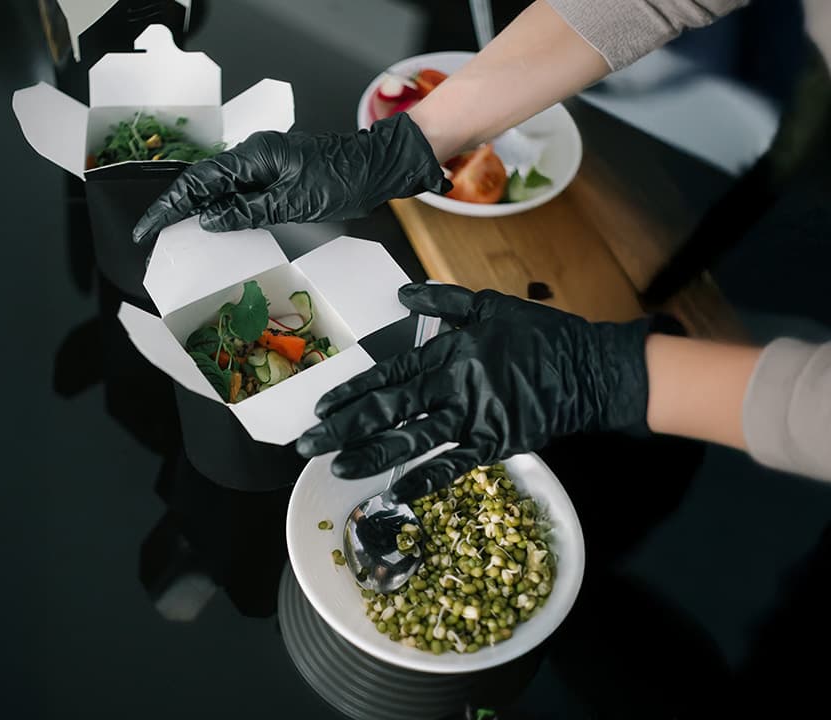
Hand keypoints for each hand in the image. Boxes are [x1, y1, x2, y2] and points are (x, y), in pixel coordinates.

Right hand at [131, 113, 447, 245]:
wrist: (376, 169)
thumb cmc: (343, 179)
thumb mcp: (293, 201)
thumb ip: (247, 210)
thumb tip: (208, 220)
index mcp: (253, 156)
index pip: (198, 181)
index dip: (168, 205)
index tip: (148, 227)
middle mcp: (253, 157)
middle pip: (201, 183)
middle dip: (174, 209)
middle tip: (152, 234)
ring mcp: (262, 166)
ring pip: (218, 189)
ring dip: (195, 211)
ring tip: (173, 235)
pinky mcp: (273, 177)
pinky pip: (238, 193)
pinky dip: (221, 211)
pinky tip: (212, 227)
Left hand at [296, 284, 652, 501]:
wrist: (589, 369)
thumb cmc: (539, 336)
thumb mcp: (489, 305)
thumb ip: (443, 301)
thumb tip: (403, 294)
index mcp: (448, 352)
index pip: (389, 374)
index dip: (352, 391)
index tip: (320, 406)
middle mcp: (454, 385)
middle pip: (389, 410)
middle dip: (344, 427)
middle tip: (308, 444)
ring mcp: (474, 418)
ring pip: (414, 440)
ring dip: (373, 455)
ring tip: (338, 468)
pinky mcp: (496, 444)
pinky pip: (455, 465)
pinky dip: (427, 479)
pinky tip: (398, 492)